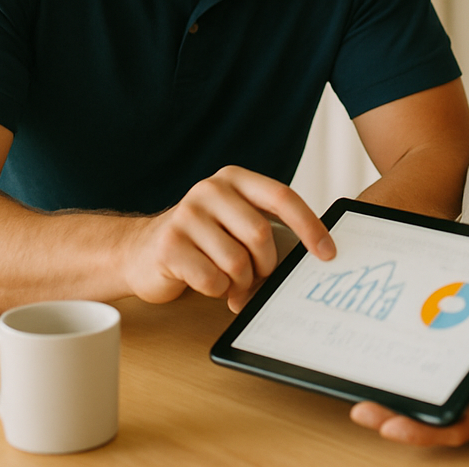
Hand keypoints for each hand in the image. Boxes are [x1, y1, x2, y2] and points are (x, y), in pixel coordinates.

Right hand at [122, 166, 333, 311]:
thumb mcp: (236, 223)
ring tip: (228, 280)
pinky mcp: (169, 245)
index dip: (309, 226)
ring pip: (237, 262)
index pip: (282, 197)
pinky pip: (212, 279)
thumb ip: (268, 230)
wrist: (141, 251)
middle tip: (256, 276)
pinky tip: (205, 282)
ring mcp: (187, 215)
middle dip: (265, 266)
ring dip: (239, 282)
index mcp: (235, 179)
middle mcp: (210, 189)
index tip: (328, 252)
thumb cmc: (203, 241)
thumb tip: (312, 256)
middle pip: (261, 236)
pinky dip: (217, 291)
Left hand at [350, 280, 468, 445]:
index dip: (421, 429)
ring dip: (418, 394)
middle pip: (449, 416)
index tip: (384, 421)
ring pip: (454, 399)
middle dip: (405, 414)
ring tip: (377, 379)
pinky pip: (466, 377)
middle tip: (362, 402)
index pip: (463, 422)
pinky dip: (441, 366)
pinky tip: (416, 348)